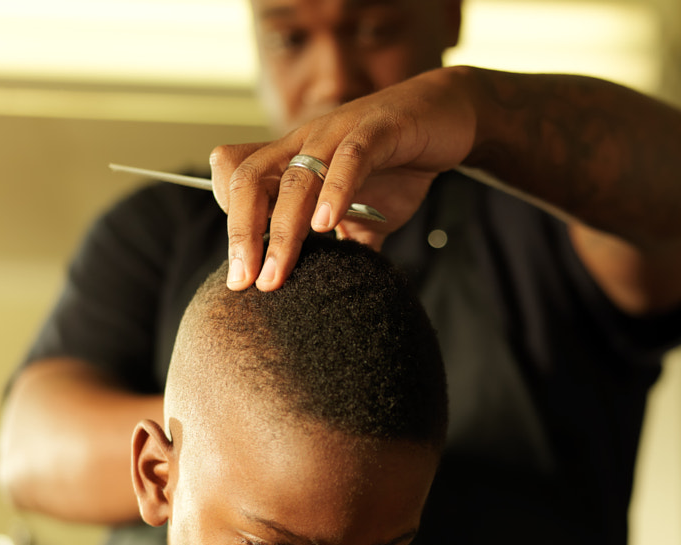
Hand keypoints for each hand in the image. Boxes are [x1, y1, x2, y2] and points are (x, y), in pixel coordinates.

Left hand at [210, 67, 478, 290]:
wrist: (449, 117)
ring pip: (295, 180)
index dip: (232, 221)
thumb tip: (340, 292)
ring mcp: (338, 133)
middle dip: (241, 235)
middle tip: (244, 282)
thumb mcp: (366, 213)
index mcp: (295, 159)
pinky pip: (348, 159)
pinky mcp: (378, 130)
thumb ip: (346, 247)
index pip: (235, 178)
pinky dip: (335, 192)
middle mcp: (305, 142)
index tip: (243, 269)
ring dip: (283, 231)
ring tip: (277, 274)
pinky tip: (327, 227)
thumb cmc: (400, 164)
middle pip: (250, 181)